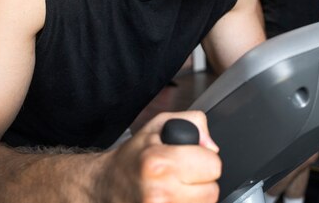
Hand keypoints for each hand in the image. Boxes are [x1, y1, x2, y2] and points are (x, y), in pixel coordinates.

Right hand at [95, 111, 220, 202]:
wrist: (105, 185)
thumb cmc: (133, 157)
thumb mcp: (159, 125)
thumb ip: (193, 123)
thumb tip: (211, 147)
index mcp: (160, 162)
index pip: (213, 166)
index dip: (205, 159)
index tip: (192, 159)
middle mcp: (159, 192)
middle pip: (212, 191)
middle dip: (201, 182)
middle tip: (183, 175)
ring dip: (195, 198)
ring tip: (177, 188)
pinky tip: (172, 199)